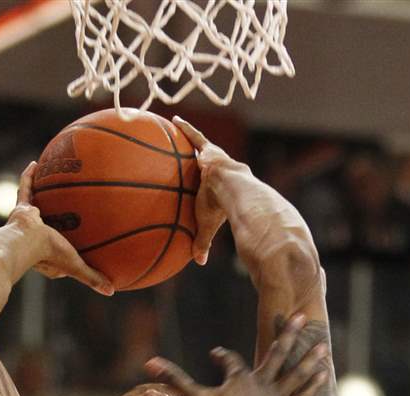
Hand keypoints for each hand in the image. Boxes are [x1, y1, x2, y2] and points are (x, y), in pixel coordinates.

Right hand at [9, 162, 113, 293]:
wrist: (22, 242)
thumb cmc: (48, 255)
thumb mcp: (76, 265)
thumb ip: (92, 277)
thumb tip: (112, 291)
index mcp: (49, 255)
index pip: (65, 252)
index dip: (74, 250)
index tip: (86, 245)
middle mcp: (37, 238)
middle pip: (53, 226)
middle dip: (60, 221)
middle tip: (72, 213)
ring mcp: (28, 223)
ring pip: (39, 206)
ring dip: (45, 198)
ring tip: (54, 186)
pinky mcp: (21, 209)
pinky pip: (25, 189)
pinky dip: (29, 177)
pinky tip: (36, 164)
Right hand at [144, 315, 328, 395]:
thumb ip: (176, 380)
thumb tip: (150, 362)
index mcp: (241, 377)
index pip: (228, 360)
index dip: (220, 356)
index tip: (216, 355)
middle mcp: (264, 382)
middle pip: (278, 353)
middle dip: (288, 333)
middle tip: (300, 315)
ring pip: (297, 371)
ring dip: (310, 357)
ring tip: (324, 343)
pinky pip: (304, 394)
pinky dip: (313, 384)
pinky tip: (324, 372)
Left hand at [173, 116, 241, 265]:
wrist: (234, 190)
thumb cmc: (223, 210)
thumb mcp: (209, 226)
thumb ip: (202, 241)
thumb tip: (198, 263)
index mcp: (223, 187)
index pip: (215, 183)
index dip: (212, 181)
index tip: (207, 178)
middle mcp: (222, 169)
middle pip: (210, 161)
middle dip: (204, 156)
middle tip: (197, 154)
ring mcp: (215, 157)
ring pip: (202, 146)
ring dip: (193, 138)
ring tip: (181, 130)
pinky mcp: (208, 149)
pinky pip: (193, 136)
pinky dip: (185, 128)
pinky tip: (174, 119)